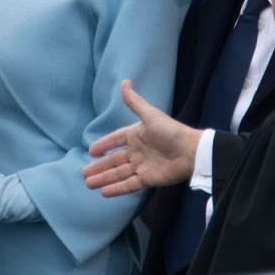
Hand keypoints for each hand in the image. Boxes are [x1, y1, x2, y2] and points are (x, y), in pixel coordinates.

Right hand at [82, 80, 200, 196]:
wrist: (190, 152)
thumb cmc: (171, 131)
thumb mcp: (150, 115)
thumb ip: (135, 102)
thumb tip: (124, 82)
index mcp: (136, 135)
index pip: (116, 140)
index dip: (103, 145)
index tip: (91, 151)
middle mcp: (137, 151)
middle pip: (114, 160)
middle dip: (99, 167)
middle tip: (84, 173)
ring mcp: (142, 166)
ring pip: (118, 174)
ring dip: (104, 179)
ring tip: (88, 184)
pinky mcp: (148, 179)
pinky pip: (129, 184)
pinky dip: (117, 189)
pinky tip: (104, 192)